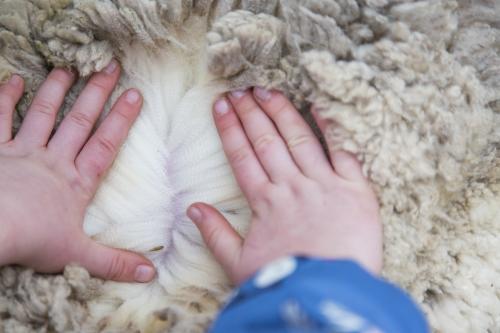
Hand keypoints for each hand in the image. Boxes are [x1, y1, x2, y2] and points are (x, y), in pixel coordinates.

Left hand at [0, 61, 155, 282]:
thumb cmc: (32, 240)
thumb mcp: (79, 255)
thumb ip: (114, 262)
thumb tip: (151, 272)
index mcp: (76, 182)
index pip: (105, 144)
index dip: (121, 119)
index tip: (135, 94)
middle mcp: (52, 161)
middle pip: (79, 122)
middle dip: (95, 93)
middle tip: (109, 66)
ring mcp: (21, 152)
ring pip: (42, 114)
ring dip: (56, 90)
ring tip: (68, 68)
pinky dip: (4, 99)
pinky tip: (12, 80)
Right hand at [188, 88, 381, 284]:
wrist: (330, 295)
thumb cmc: (284, 282)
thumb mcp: (239, 265)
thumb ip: (215, 234)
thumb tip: (192, 208)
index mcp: (265, 203)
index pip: (242, 156)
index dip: (230, 129)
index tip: (220, 105)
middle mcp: (291, 186)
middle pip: (267, 141)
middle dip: (251, 112)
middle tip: (240, 89)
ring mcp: (324, 184)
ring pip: (298, 139)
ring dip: (280, 111)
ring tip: (266, 90)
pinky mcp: (355, 190)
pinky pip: (342, 152)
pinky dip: (331, 128)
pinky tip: (318, 106)